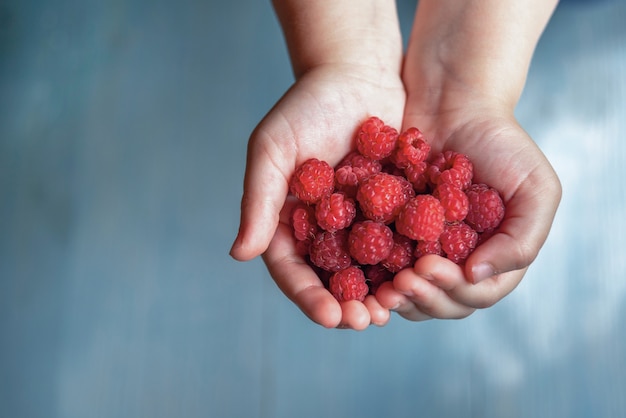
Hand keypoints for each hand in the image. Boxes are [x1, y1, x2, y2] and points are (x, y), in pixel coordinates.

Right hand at [230, 64, 405, 328]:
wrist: (357, 72)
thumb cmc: (307, 105)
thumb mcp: (273, 148)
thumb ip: (258, 200)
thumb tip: (239, 255)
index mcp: (287, 220)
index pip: (292, 269)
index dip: (308, 296)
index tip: (330, 316)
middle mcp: (321, 228)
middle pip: (330, 280)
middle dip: (346, 306)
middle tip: (367, 322)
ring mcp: (357, 221)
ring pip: (366, 270)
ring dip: (378, 294)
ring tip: (394, 311)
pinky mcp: (391, 209)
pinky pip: (397, 243)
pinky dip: (405, 263)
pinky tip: (420, 277)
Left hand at [376, 95, 561, 319]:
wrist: (452, 102)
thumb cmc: (501, 142)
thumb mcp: (536, 188)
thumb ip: (522, 240)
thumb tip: (478, 276)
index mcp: (494, 257)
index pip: (476, 293)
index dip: (453, 290)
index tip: (428, 267)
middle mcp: (458, 260)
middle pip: (442, 301)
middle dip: (422, 297)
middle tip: (401, 283)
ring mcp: (424, 249)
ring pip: (411, 291)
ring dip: (396, 297)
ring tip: (381, 288)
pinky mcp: (392, 234)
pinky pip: (381, 264)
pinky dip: (372, 275)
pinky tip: (360, 272)